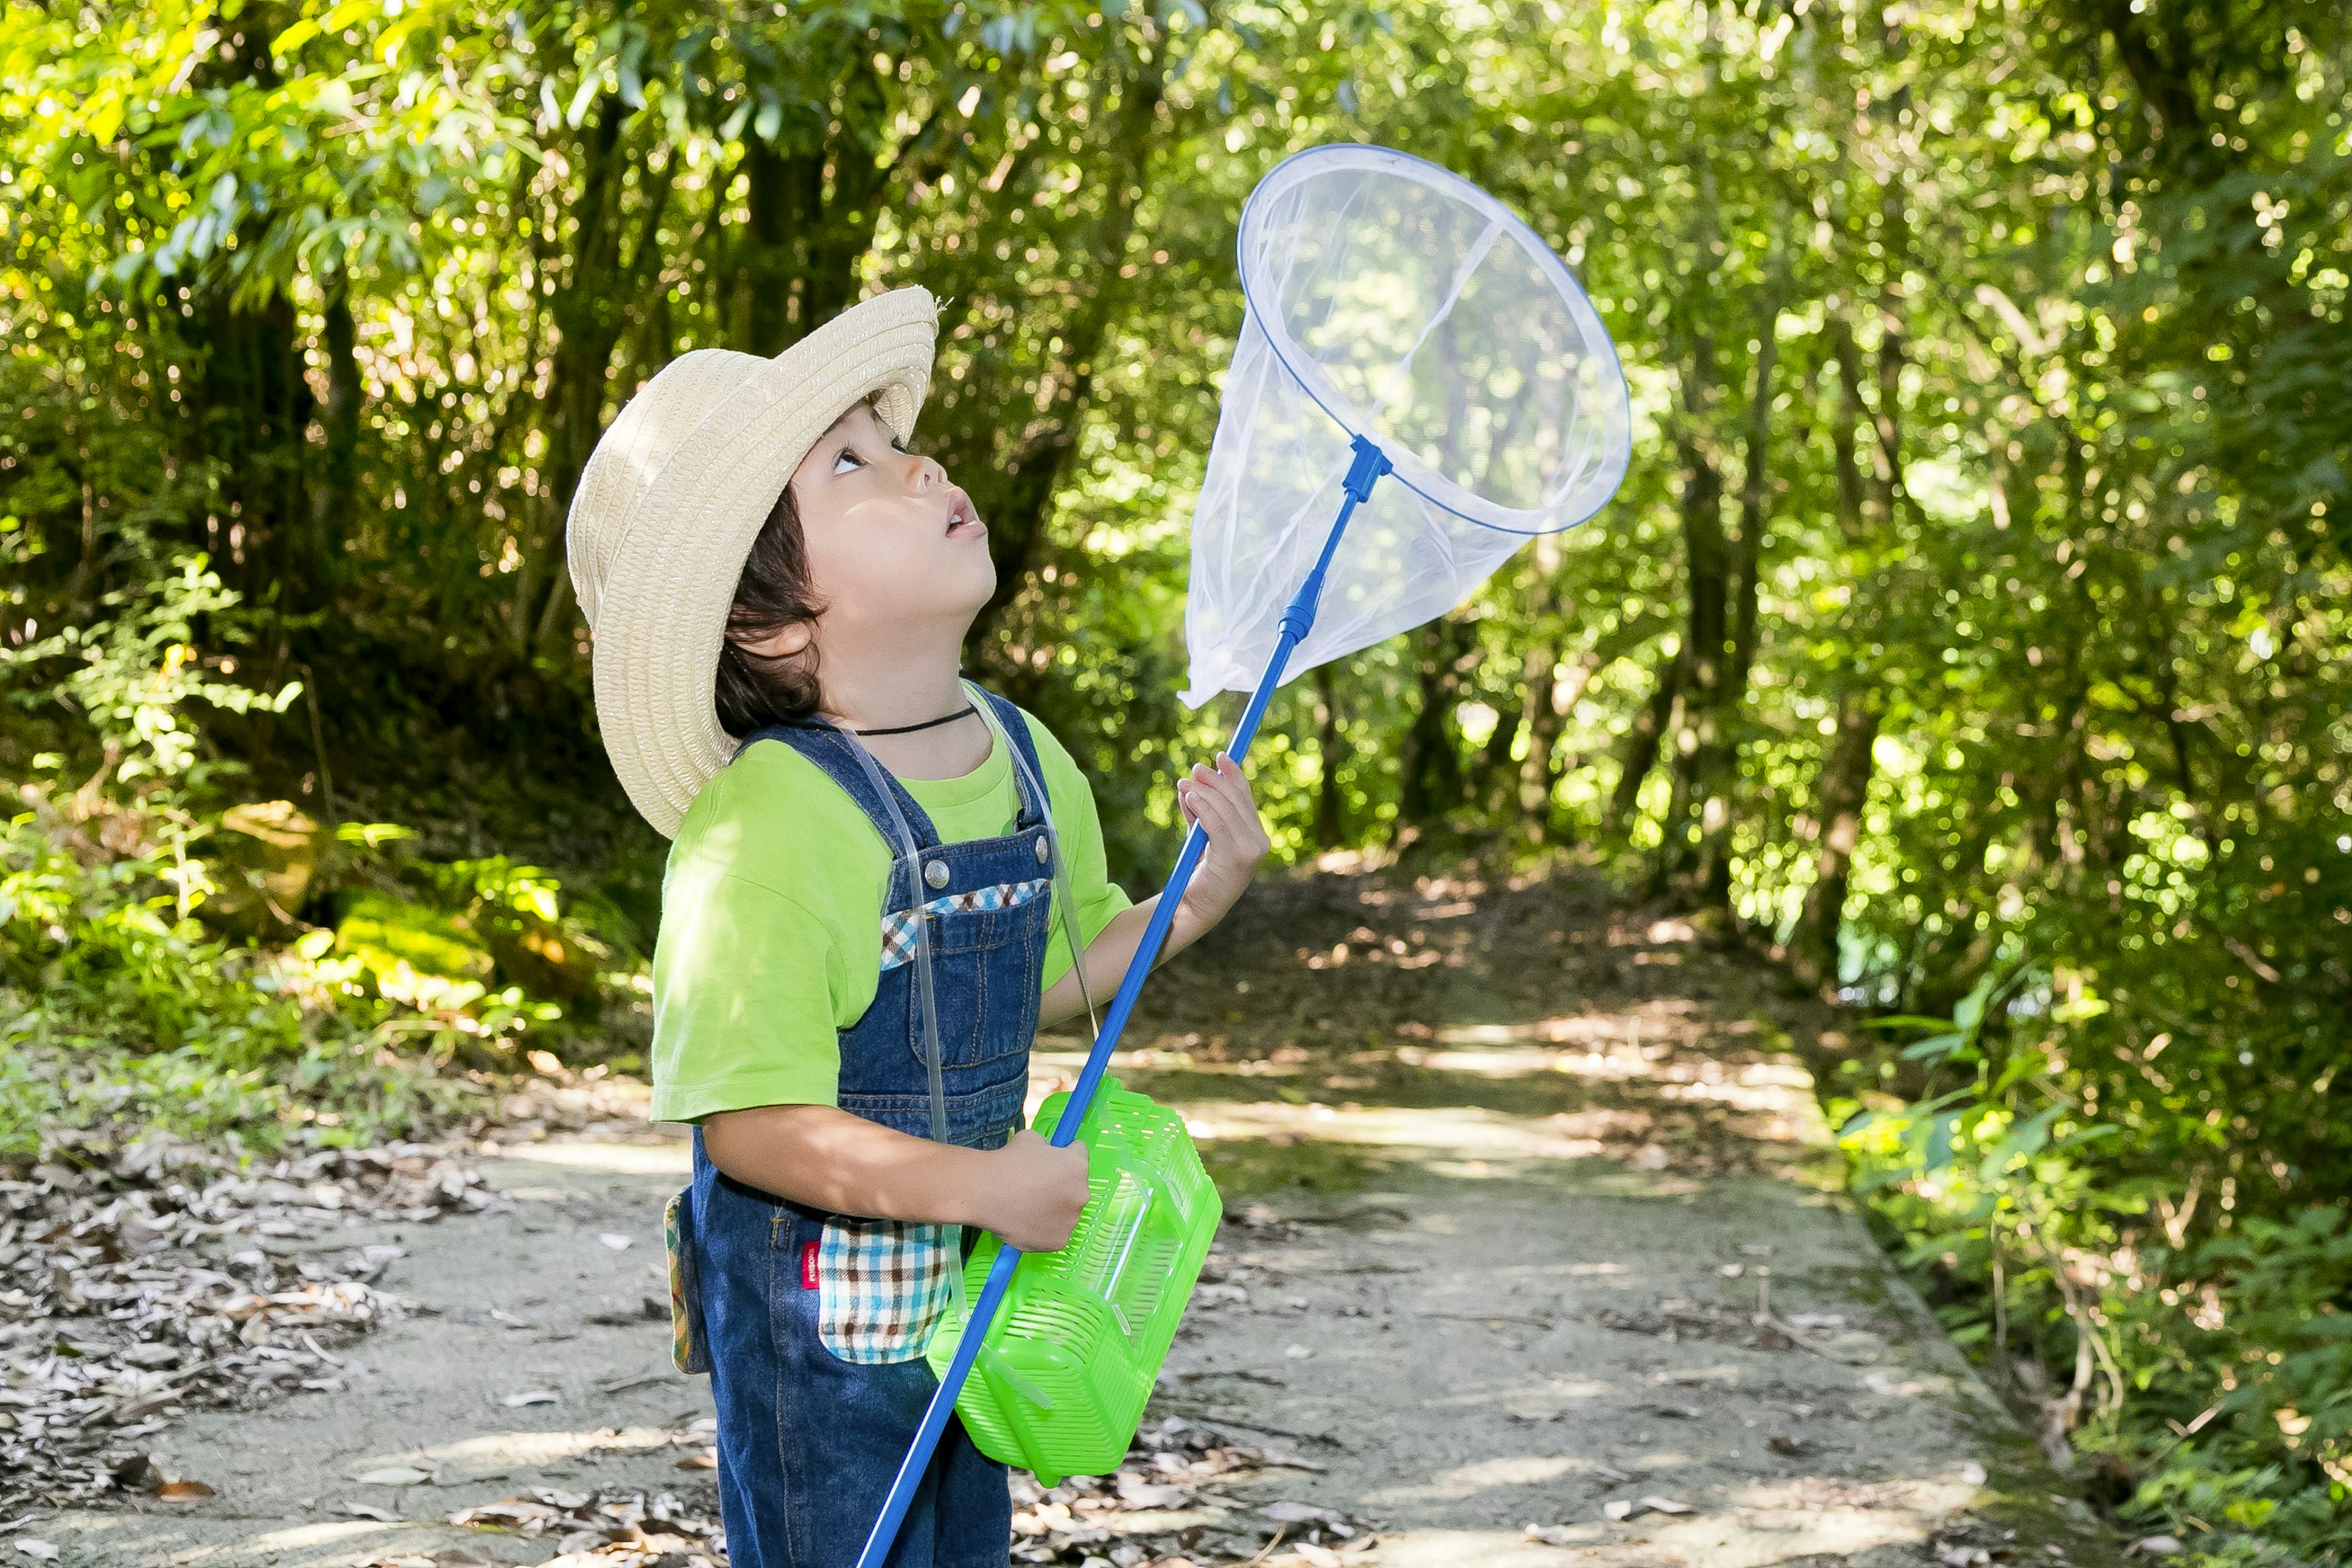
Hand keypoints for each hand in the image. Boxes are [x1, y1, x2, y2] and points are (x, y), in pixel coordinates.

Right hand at [979, 1130, 1091, 1252]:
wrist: (986, 1192)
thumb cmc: (1008, 1161)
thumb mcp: (1032, 1139)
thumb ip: (1047, 1148)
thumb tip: (1049, 1156)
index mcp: (1078, 1166)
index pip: (1080, 1154)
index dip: (1065, 1154)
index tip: (1054, 1160)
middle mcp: (1081, 1194)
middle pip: (1076, 1187)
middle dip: (1061, 1185)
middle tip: (1036, 1187)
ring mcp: (1070, 1221)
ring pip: (1066, 1213)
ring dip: (1054, 1209)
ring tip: (1028, 1207)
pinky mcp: (1058, 1241)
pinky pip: (1055, 1232)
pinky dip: (1044, 1228)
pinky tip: (1026, 1222)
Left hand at [1174, 751, 1269, 929]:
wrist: (1193, 907)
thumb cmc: (1198, 873)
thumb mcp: (1201, 836)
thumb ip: (1201, 813)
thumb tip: (1192, 785)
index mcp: (1256, 837)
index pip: (1246, 798)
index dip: (1234, 775)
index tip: (1221, 756)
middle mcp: (1259, 842)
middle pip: (1236, 800)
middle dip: (1214, 781)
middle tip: (1194, 770)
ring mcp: (1250, 851)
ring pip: (1225, 809)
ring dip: (1203, 792)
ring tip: (1184, 784)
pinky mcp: (1236, 857)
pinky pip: (1217, 824)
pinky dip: (1203, 808)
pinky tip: (1190, 798)